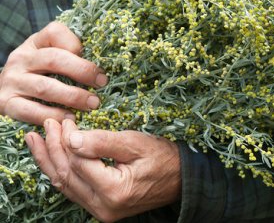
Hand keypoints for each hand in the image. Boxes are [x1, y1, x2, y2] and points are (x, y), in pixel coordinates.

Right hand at [0, 22, 104, 124]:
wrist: (3, 91)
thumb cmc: (39, 73)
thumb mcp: (51, 56)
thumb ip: (70, 53)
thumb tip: (100, 63)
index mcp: (34, 43)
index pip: (55, 33)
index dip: (76, 44)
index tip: (96, 59)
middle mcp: (20, 59)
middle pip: (54, 59)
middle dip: (82, 71)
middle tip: (102, 83)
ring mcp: (11, 81)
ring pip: (45, 87)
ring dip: (73, 96)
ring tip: (92, 103)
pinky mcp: (6, 103)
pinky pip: (31, 111)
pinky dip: (53, 115)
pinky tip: (70, 118)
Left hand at [26, 119, 180, 222]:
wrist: (181, 180)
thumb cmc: (164, 158)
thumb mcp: (136, 143)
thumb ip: (103, 142)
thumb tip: (72, 138)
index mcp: (114, 190)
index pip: (78, 162)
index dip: (67, 139)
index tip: (65, 119)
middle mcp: (103, 207)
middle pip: (67, 175)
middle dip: (53, 148)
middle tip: (48, 123)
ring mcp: (101, 211)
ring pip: (65, 185)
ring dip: (49, 160)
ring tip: (36, 140)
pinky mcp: (100, 208)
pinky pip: (73, 190)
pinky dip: (59, 172)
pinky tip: (50, 159)